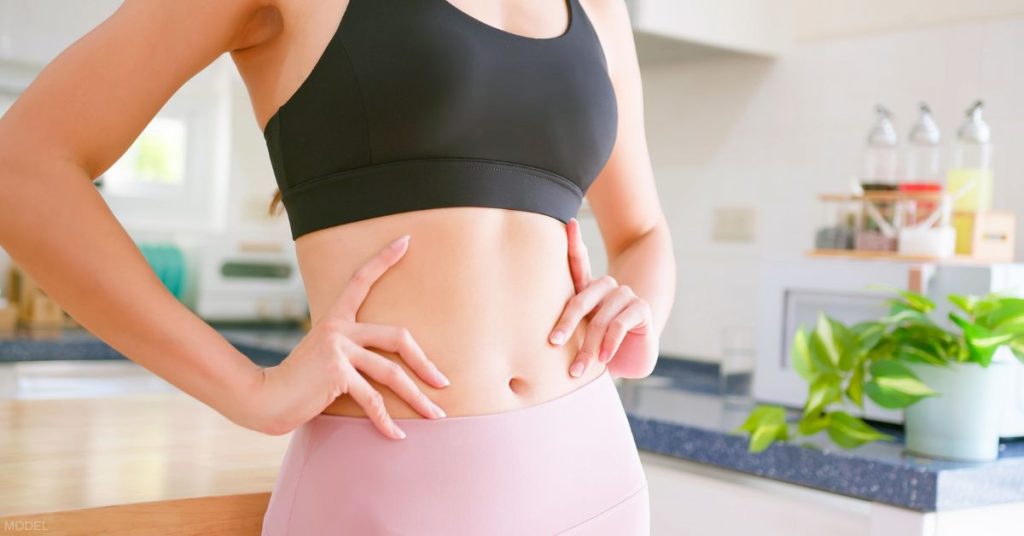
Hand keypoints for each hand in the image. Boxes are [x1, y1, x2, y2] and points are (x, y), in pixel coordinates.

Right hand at [256, 234, 449, 439]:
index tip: (406, 241)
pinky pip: (372, 399)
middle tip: (445, 382)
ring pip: (391, 373)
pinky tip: (397, 435)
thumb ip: (350, 354)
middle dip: (425, 362)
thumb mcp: (325, 358)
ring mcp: (338, 349)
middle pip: (398, 337)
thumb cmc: (298, 382)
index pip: (360, 281)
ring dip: (417, 398)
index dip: (383, 260)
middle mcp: (339, 328)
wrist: (265, 399)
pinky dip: (386, 421)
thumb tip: (386, 368)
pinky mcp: (337, 372)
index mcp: (336, 319)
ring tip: (436, 416)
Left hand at [549, 218, 658, 378]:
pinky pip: (619, 324)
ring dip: (588, 347)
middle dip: (567, 323)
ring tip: (578, 369)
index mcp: (588, 289)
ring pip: (600, 318)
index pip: (578, 262)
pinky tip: (604, 360)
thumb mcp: (577, 337)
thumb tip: (541, 334)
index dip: (573, 242)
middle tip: (553, 342)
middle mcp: (607, 287)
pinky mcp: (641, 309)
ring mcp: (625, 295)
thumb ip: (565, 326)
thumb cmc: (596, 349)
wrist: (627, 365)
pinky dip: (609, 345)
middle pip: (581, 299)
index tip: (569, 223)